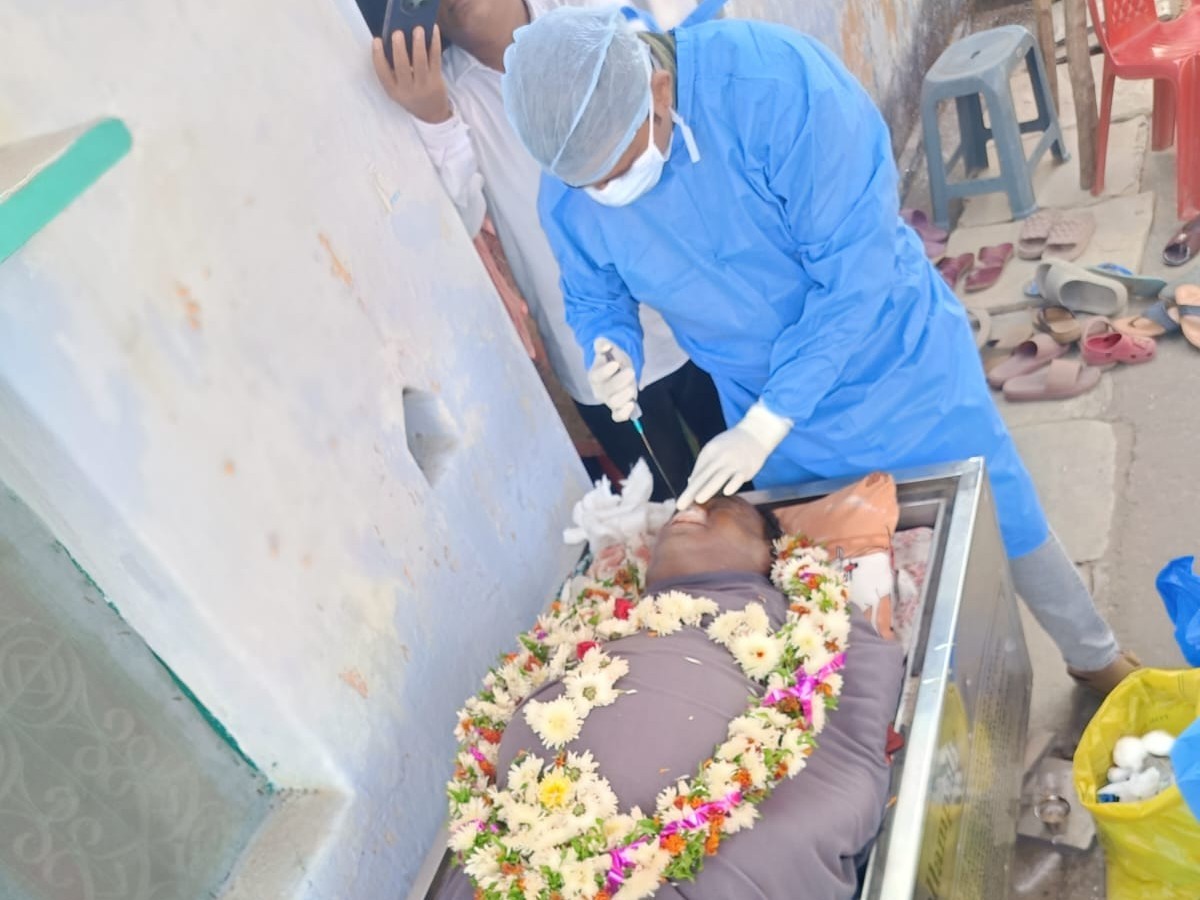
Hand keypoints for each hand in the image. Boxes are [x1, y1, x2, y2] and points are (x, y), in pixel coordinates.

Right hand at [371, 26, 452, 123]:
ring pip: (420, 62)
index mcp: (393, 90)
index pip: (382, 73)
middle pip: (401, 67)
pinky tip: (433, 30)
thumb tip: (393, 40)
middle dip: (399, 48)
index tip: (376, 40)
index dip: (378, 56)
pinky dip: (435, 44)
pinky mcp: (437, 80)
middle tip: (398, 32)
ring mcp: (424, 85)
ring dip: (418, 44)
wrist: (432, 113)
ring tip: (418, 29)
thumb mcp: (398, 89)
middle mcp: (407, 89)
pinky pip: (435, 59)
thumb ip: (393, 71)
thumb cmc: (411, 95)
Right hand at [588, 338, 637, 421]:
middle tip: (630, 371)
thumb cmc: (613, 359)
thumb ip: (603, 344)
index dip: (605, 371)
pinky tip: (632, 405)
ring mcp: (609, 400)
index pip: (597, 376)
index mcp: (595, 375)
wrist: (620, 370)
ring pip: (613, 403)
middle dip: (619, 382)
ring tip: (632, 387)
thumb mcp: (609, 348)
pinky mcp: (618, 408)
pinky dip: (624, 414)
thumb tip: (603, 344)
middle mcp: (600, 390)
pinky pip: (618, 416)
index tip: (615, 364)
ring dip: (623, 397)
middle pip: (606, 390)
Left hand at [677, 401, 792, 508]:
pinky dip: (733, 484)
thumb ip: (703, 466)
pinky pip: (739, 477)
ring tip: (698, 500)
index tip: (680, 504)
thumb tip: (690, 482)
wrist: (755, 433)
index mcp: (709, 452)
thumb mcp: (715, 450)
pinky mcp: (746, 468)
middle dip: (691, 492)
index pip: (697, 474)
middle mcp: (719, 457)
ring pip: (719, 477)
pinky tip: (727, 492)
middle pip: (703, 476)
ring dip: (708, 488)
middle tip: (680, 505)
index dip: (688, 490)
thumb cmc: (732, 445)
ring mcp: (733, 462)